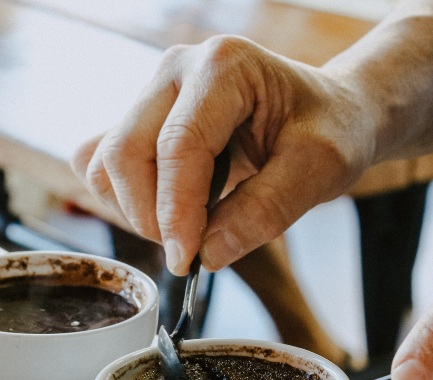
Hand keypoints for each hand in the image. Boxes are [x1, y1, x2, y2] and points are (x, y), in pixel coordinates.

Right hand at [71, 35, 371, 274]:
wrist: (331, 114)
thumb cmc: (331, 130)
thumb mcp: (320, 170)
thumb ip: (266, 210)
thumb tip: (208, 253)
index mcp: (224, 66)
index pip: (178, 146)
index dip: (175, 211)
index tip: (187, 260)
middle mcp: (178, 69)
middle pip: (125, 152)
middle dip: (151, 216)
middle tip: (191, 252)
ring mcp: (153, 92)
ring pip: (105, 162)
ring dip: (136, 210)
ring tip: (188, 227)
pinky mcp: (142, 119)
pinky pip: (102, 165)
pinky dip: (125, 200)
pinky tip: (170, 210)